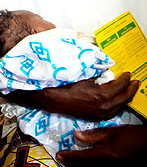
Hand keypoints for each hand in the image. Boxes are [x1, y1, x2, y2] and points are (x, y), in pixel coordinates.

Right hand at [9, 72, 139, 120]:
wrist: (54, 99)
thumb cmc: (66, 86)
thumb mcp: (84, 77)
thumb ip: (98, 76)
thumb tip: (108, 72)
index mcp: (101, 96)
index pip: (120, 86)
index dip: (126, 78)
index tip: (128, 73)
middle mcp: (103, 107)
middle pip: (125, 98)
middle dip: (131, 89)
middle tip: (135, 81)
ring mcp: (100, 113)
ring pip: (120, 106)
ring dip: (126, 97)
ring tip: (129, 89)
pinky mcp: (95, 117)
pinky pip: (113, 111)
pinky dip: (118, 104)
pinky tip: (117, 99)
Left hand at [56, 125, 146, 166]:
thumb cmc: (132, 136)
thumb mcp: (112, 132)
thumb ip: (93, 135)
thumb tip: (76, 135)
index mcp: (107, 154)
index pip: (83, 157)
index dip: (70, 157)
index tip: (59, 155)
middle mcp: (109, 166)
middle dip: (71, 164)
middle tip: (60, 159)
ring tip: (69, 164)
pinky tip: (84, 166)